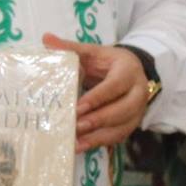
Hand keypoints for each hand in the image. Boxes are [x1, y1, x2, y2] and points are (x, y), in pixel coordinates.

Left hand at [41, 34, 152, 150]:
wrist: (131, 71)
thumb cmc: (107, 62)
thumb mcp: (93, 52)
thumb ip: (70, 48)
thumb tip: (46, 39)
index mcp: (128, 71)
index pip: (115, 86)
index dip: (98, 98)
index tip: (78, 107)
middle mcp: (138, 93)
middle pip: (122, 110)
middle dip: (98, 120)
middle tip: (76, 126)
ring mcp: (137, 111)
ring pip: (121, 127)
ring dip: (97, 136)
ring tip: (75, 141)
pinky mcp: (130, 125)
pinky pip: (117, 137)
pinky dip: (98, 143)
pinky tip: (79, 147)